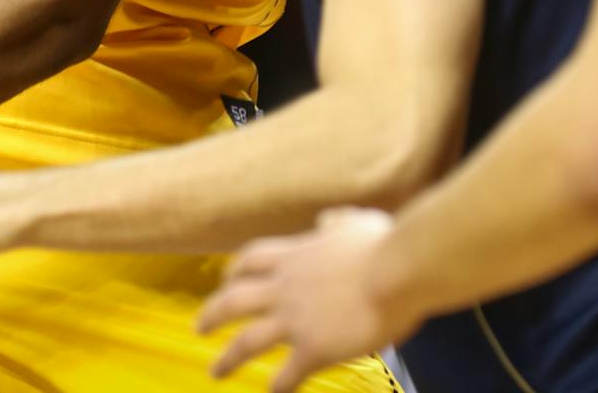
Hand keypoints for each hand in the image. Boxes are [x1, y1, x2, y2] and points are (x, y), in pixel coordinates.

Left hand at [199, 208, 418, 392]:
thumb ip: (337, 222)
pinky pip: (287, 374)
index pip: (251, 260)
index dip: (233, 272)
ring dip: (228, 358)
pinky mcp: (314, 347)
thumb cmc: (386, 246)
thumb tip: (328, 221)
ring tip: (214, 371)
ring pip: (247, 340)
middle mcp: (285, 286)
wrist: (399, 270)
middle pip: (233, 300)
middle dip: (212, 314)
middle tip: (199, 327)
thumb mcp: (355, 222)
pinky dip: (277, 388)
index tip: (225, 280)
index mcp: (295, 255)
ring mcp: (296, 318)